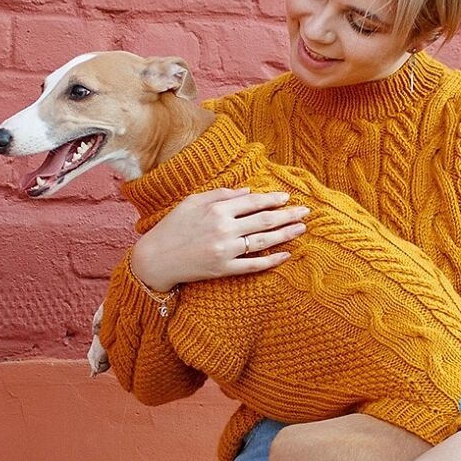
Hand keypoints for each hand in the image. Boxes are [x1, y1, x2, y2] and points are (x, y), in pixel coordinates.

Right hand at [131, 187, 307, 290]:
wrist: (155, 259)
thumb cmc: (172, 226)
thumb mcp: (193, 202)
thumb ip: (221, 194)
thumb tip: (248, 191)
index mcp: (216, 209)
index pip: (253, 202)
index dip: (272, 199)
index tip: (287, 197)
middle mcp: (224, 229)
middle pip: (264, 220)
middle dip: (288, 214)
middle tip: (306, 211)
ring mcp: (225, 250)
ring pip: (264, 241)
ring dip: (286, 234)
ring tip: (302, 228)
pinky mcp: (224, 269)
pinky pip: (254, 265)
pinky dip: (272, 260)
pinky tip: (286, 255)